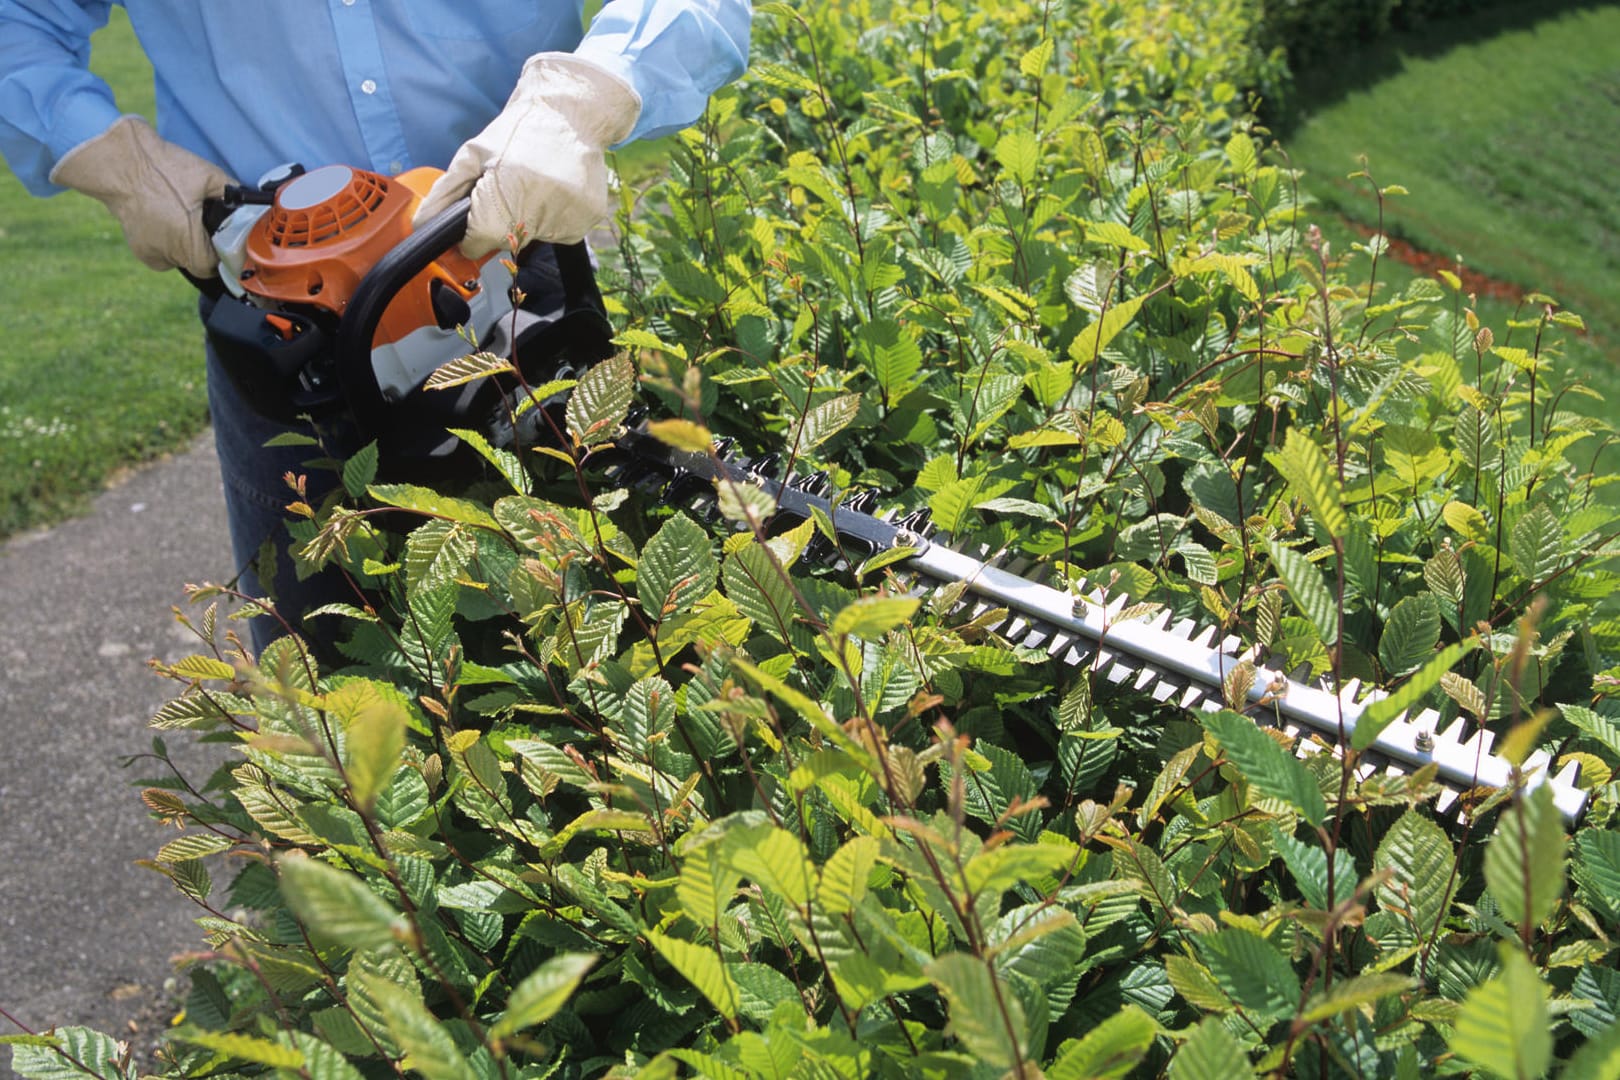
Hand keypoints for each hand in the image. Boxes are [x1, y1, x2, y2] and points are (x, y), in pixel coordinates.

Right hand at [50, 116, 232, 276]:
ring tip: (183, 216)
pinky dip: (169, 243)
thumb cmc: (161, 169)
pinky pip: (163, 254)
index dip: (223, 253)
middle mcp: (168, 254)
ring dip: (187, 245)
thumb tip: (251, 201)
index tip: (224, 238)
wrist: (118, 161)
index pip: (215, 266)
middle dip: (205, 245)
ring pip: (181, 259)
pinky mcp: (138, 248)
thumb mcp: (209, 176)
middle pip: (198, 263)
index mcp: (188, 243)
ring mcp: (150, 253)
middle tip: (203, 220)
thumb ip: (233, 194)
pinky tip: (167, 221)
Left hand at [413, 53, 640, 257]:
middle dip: (500, 222)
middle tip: (509, 188)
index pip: (477, 243)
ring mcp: (566, 219)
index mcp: (504, 198)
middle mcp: (537, 213)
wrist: (569, 111)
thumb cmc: (518, 130)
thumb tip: (423, 224)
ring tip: (534, 184)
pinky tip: (553, 190)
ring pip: (532, 239)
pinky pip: (558, 233)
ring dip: (527, 219)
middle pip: (505, 242)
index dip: (472, 232)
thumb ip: (445, 193)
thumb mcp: (473, 155)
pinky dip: (551, 217)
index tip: (476, 218)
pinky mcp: (586, 220)